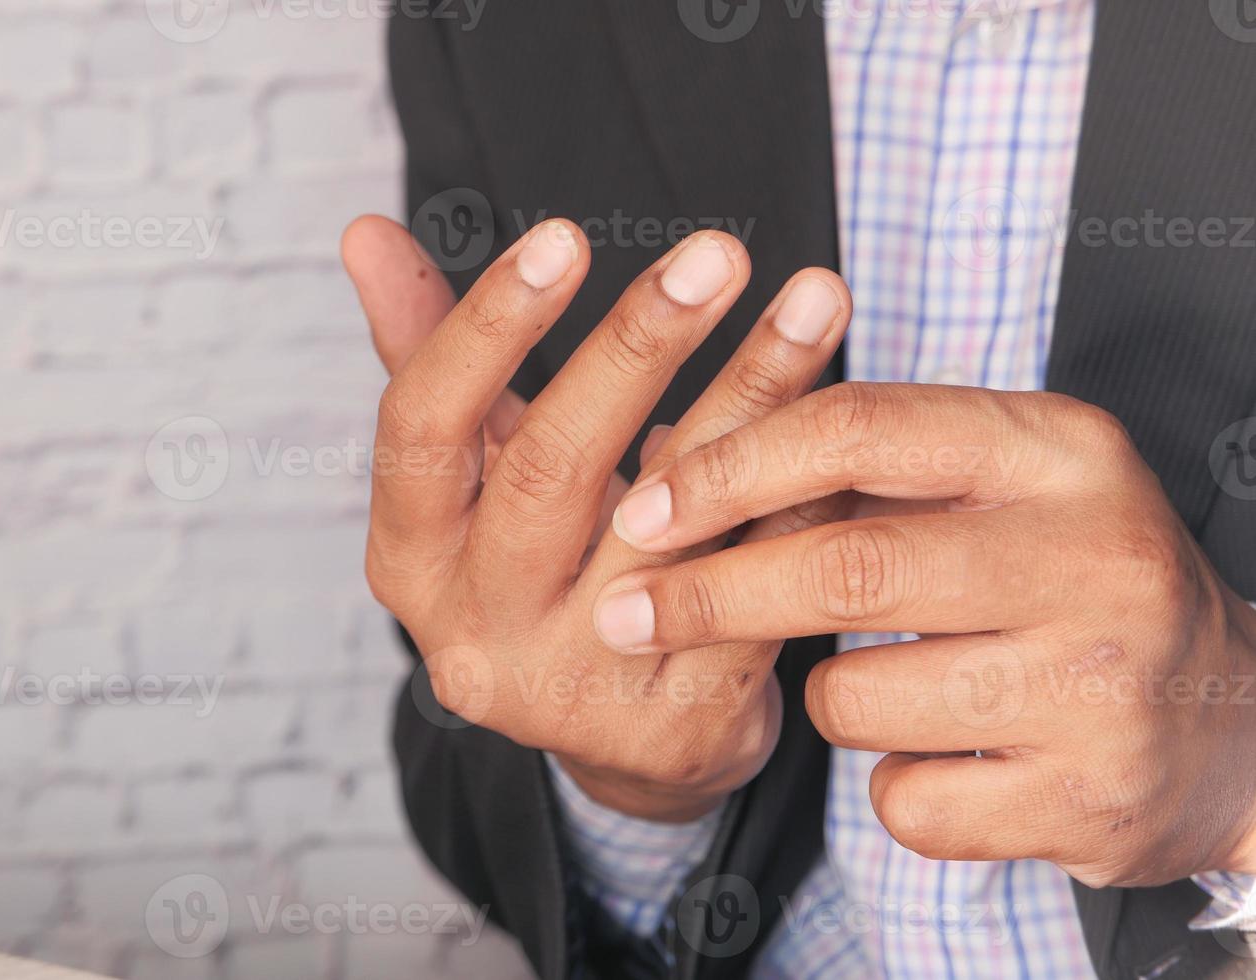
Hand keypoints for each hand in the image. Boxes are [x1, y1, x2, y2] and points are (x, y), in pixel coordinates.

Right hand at [342, 215, 850, 820]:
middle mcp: (471, 636)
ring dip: (751, 398)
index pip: (422, 427)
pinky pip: (752, 587)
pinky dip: (802, 495)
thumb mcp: (477, 472)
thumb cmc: (543, 564)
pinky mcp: (671, 730)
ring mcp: (570, 691)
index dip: (487, 327)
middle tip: (717, 251)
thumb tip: (364, 232)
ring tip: (817, 300)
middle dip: (637, 347)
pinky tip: (852, 419)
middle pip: (550, 471)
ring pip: (671, 526)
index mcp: (409, 560)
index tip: (565, 234)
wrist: (621, 734)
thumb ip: (429, 353)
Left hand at [595, 382, 1255, 880]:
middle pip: (846, 566)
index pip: (861, 429)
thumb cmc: (1067, 580)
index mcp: (1061, 451)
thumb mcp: (999, 485)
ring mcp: (1101, 685)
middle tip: (625, 613)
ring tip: (893, 685)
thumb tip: (669, 461)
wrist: (1228, 722)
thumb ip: (860, 464)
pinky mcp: (1088, 800)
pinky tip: (948, 755)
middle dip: (710, 594)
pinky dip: (888, 784)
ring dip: (829, 696)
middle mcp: (1097, 556)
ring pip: (857, 695)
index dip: (732, 466)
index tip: (647, 505)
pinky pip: (901, 801)